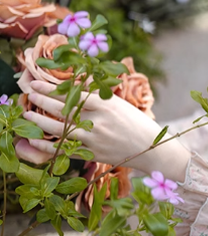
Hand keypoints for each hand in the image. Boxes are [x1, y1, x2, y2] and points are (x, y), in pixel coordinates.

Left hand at [23, 80, 190, 179]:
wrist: (153, 149)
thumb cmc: (137, 124)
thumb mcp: (120, 105)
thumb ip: (98, 95)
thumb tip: (78, 82)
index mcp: (107, 105)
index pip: (73, 94)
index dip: (52, 88)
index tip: (37, 83)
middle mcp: (99, 121)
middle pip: (63, 109)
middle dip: (42, 100)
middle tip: (29, 94)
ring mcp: (95, 139)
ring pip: (60, 129)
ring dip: (40, 121)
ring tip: (27, 115)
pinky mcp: (93, 154)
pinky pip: (65, 148)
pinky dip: (48, 145)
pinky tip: (35, 141)